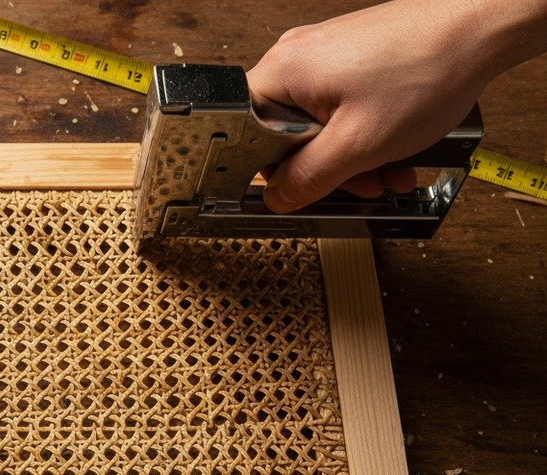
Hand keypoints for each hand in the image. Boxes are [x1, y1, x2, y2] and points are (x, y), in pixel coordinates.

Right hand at [248, 0, 546, 212]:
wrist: (478, 26)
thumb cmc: (425, 68)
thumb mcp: (357, 146)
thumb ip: (307, 180)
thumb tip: (276, 199)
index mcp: (280, 74)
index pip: (244, 139)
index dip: (271, 172)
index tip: (299, 189)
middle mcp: (294, 59)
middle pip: (284, 136)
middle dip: (322, 169)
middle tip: (356, 184)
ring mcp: (322, 56)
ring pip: (316, 126)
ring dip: (349, 158)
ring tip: (385, 170)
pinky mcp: (348, 59)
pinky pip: (339, 110)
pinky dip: (362, 135)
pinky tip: (391, 149)